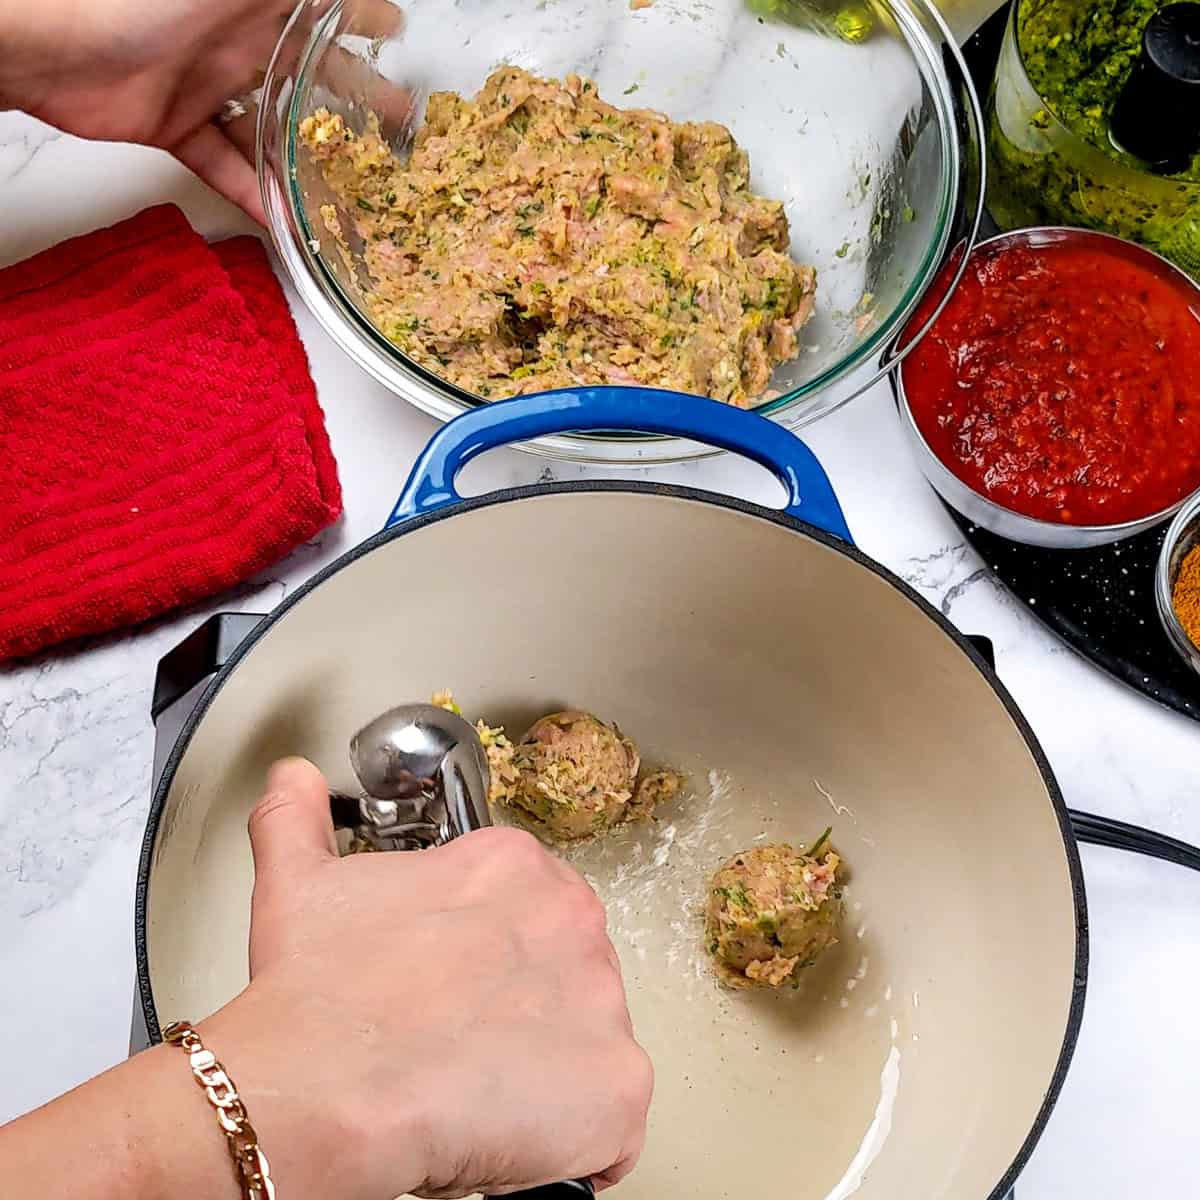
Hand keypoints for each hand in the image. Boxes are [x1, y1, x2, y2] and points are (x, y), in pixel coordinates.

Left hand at [0, 0, 403, 220]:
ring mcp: (206, 84)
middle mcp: (235, 40)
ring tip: (349, 193)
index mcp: (253, 1)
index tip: (396, 32)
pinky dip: (252, 196)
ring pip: (270, 128)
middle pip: (307, 73)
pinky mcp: (177, 125)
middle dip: (355, 99)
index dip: (361, 17)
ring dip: (308, 160)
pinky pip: (224, 166)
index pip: (320, 8)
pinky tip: (284, 225)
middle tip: (395, 128)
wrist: (51, 42)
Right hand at [203, 757, 652, 1199]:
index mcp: (513, 867)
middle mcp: (572, 920)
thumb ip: (297, 820)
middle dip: (521, 1014)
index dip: (487, 962)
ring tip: (473, 1093)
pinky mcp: (618, 1086)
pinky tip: (508, 1140)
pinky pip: (612, 1127)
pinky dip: (571, 1148)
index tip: (451, 988)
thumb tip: (291, 781)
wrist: (324, 1087)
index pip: (530, 912)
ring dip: (544, 1080)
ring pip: (589, 1050)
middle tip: (456, 1043)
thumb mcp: (298, 884)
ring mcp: (603, 1002)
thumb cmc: (318, 995)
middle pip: (565, 977)